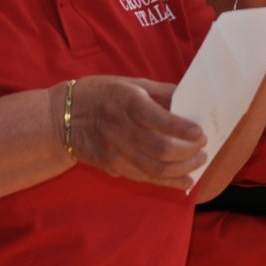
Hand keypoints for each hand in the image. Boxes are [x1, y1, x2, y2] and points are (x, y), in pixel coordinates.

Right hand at [62, 77, 208, 189]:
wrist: (62, 118)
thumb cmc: (101, 94)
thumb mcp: (131, 83)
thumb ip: (162, 92)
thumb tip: (192, 99)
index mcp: (127, 102)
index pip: (158, 119)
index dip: (183, 129)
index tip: (201, 132)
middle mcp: (121, 129)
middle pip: (161, 149)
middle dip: (189, 151)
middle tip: (203, 146)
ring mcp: (116, 153)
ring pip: (156, 169)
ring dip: (183, 168)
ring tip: (199, 161)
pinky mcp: (113, 168)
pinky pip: (145, 179)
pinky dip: (169, 182)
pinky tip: (186, 179)